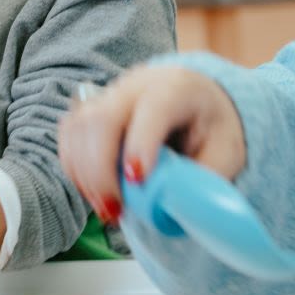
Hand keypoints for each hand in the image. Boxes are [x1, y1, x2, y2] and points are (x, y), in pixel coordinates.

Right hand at [57, 65, 245, 224]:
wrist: (197, 99)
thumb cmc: (211, 127)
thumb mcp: (225, 154)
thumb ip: (201, 179)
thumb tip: (172, 207)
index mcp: (176, 89)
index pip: (153, 109)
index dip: (141, 144)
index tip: (137, 180)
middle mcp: (136, 85)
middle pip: (102, 118)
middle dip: (101, 170)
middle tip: (114, 209)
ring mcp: (108, 94)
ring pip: (78, 127)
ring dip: (85, 173)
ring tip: (106, 208)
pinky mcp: (89, 108)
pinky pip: (69, 135)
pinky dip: (75, 167)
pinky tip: (93, 191)